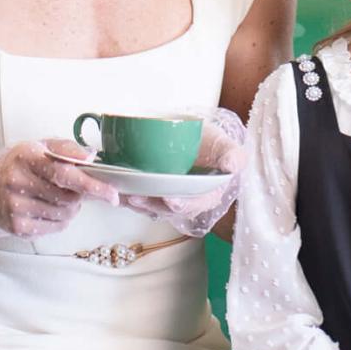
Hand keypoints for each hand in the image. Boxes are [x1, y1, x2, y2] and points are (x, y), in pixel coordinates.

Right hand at [0, 139, 119, 249]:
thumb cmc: (23, 166)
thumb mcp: (42, 147)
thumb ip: (68, 149)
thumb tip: (91, 156)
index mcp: (26, 156)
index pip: (65, 174)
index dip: (92, 185)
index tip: (112, 194)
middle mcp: (16, 181)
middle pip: (68, 198)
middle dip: (78, 196)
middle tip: (70, 189)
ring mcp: (14, 206)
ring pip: (65, 215)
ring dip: (70, 209)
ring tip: (54, 198)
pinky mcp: (17, 227)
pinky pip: (55, 228)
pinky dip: (60, 221)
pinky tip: (46, 210)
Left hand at [120, 107, 244, 235]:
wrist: (195, 139)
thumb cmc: (212, 145)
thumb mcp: (224, 145)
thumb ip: (232, 154)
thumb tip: (233, 165)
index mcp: (207, 196)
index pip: (195, 205)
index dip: (183, 204)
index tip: (170, 199)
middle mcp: (186, 202)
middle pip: (168, 209)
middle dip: (152, 205)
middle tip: (137, 197)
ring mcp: (168, 199)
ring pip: (151, 207)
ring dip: (136, 203)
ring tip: (124, 194)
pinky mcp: (152, 194)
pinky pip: (139, 200)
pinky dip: (127, 197)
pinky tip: (117, 190)